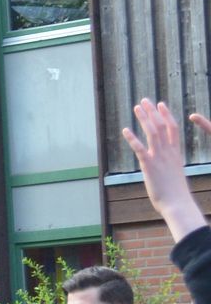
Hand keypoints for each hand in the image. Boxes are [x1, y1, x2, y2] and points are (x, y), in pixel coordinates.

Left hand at [121, 99, 210, 236]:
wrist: (177, 202)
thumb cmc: (175, 193)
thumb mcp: (173, 174)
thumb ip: (167, 166)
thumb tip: (162, 167)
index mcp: (175, 153)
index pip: (173, 128)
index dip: (166, 115)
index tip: (160, 104)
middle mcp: (168, 152)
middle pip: (161, 126)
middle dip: (152, 112)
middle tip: (144, 100)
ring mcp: (159, 158)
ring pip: (152, 132)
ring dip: (144, 119)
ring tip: (137, 107)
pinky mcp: (149, 166)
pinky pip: (140, 149)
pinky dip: (132, 138)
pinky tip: (125, 130)